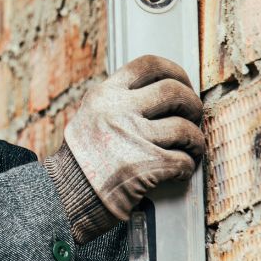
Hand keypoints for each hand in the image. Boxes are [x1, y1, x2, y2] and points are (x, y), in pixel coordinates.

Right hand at [62, 54, 203, 219]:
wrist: (65, 195)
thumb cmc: (83, 160)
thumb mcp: (91, 115)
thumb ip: (119, 101)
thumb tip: (162, 93)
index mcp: (105, 94)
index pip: (148, 65)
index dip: (175, 71)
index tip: (184, 83)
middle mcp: (118, 110)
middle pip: (174, 92)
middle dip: (193, 105)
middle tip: (192, 117)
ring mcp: (132, 137)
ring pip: (185, 128)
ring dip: (195, 141)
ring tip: (190, 149)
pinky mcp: (145, 166)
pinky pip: (183, 161)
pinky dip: (187, 167)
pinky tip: (178, 170)